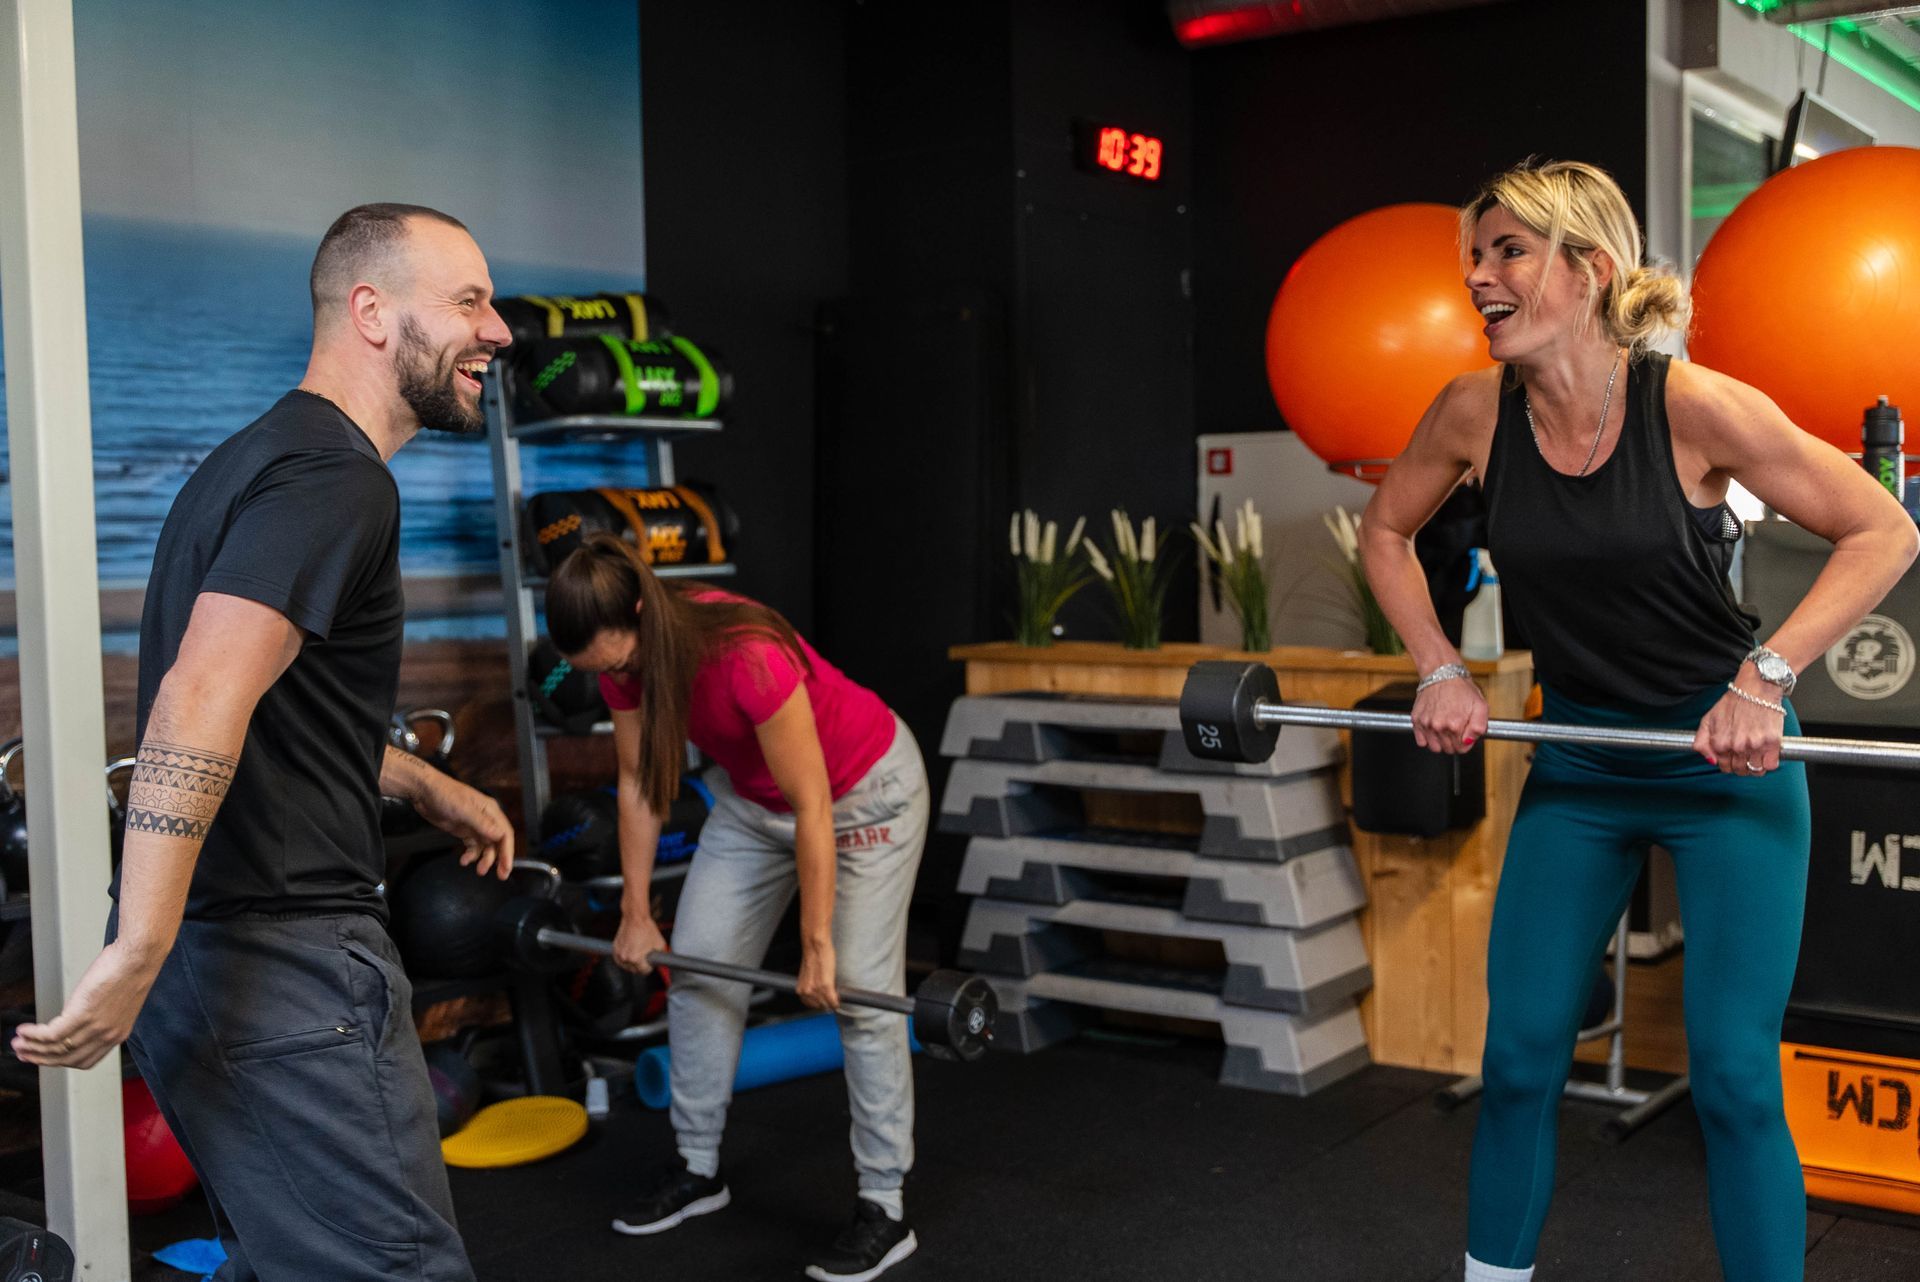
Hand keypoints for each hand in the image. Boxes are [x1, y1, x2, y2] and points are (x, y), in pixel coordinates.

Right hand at [12, 941, 158, 1068]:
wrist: (140, 956)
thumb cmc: (131, 969)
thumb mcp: (118, 1001)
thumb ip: (102, 1015)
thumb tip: (80, 1015)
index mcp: (117, 1035)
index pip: (84, 1059)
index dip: (61, 1062)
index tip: (45, 1057)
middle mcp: (107, 1036)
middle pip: (67, 1059)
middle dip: (41, 1059)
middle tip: (24, 1053)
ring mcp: (95, 1027)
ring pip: (56, 1049)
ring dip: (32, 1048)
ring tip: (17, 1043)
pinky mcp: (83, 1014)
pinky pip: (50, 1033)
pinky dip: (33, 1034)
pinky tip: (24, 1030)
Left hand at [411, 776, 513, 876]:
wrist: (424, 791)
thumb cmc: (444, 794)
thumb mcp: (464, 809)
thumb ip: (482, 823)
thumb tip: (499, 835)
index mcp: (490, 810)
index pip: (505, 834)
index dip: (508, 851)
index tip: (506, 867)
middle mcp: (485, 818)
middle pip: (498, 842)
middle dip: (500, 859)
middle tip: (500, 875)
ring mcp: (474, 825)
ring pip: (486, 846)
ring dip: (484, 859)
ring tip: (479, 871)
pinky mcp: (464, 830)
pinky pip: (473, 846)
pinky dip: (471, 855)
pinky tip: (464, 861)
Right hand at [612, 914, 666, 974]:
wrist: (635, 918)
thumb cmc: (646, 929)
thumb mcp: (660, 944)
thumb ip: (660, 956)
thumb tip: (661, 961)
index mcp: (636, 958)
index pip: (644, 971)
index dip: (650, 967)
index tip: (651, 964)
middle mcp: (625, 958)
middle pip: (635, 970)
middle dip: (641, 966)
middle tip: (645, 959)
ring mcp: (619, 954)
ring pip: (626, 966)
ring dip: (632, 964)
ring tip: (638, 955)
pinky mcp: (615, 949)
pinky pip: (620, 959)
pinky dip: (624, 958)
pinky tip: (630, 954)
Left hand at [796, 941, 838, 1011]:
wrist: (815, 946)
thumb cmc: (813, 957)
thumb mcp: (808, 976)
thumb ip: (811, 986)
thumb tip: (818, 994)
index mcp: (801, 990)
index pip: (811, 1005)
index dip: (820, 1002)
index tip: (825, 1000)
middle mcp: (806, 992)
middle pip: (820, 1006)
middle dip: (826, 1002)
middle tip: (832, 997)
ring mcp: (816, 990)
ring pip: (827, 1004)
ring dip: (832, 1002)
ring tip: (835, 995)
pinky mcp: (826, 986)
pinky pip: (833, 1001)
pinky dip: (836, 1002)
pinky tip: (838, 999)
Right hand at [1411, 672, 1487, 753]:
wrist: (1442, 673)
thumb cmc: (1461, 688)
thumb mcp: (1481, 706)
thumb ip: (1479, 728)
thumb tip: (1469, 742)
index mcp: (1455, 724)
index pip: (1462, 749)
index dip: (1466, 742)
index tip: (1465, 733)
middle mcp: (1439, 726)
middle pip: (1448, 749)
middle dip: (1454, 742)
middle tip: (1456, 728)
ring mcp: (1426, 724)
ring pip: (1434, 748)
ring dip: (1441, 742)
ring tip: (1445, 728)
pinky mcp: (1416, 720)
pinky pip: (1421, 741)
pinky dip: (1427, 738)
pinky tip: (1434, 728)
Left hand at [1693, 680, 1783, 775]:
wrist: (1756, 689)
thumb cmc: (1733, 702)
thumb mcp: (1708, 720)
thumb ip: (1701, 742)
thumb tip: (1710, 761)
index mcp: (1720, 743)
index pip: (1723, 766)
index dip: (1729, 762)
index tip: (1733, 756)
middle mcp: (1736, 746)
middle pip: (1739, 770)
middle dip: (1742, 765)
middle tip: (1746, 754)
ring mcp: (1755, 745)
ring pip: (1755, 770)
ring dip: (1756, 766)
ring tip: (1756, 754)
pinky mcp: (1772, 743)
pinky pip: (1770, 766)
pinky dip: (1769, 763)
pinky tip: (1766, 753)